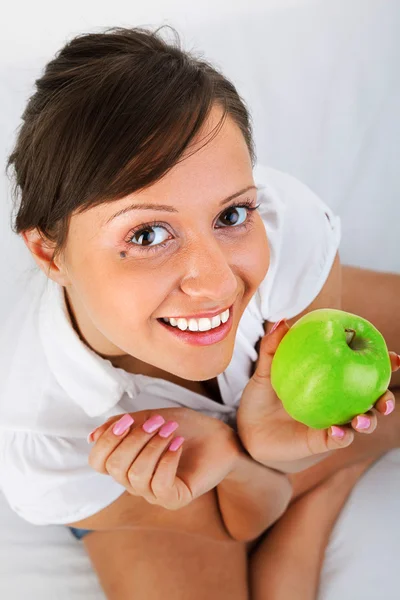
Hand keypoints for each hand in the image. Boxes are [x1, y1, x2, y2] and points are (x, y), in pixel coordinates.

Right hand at [88, 407, 240, 509]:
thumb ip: (122, 426)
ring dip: (153, 447)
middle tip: (157, 422)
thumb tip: (92, 437)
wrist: (220, 436)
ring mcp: (154, 493)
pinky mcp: (175, 499)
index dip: (107, 440)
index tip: (128, 420)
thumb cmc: (184, 427)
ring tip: (171, 431)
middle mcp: (135, 482)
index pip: (97, 462)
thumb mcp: (149, 419)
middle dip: (134, 439)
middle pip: (114, 467)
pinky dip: (167, 460)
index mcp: (126, 463)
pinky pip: (159, 486)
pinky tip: (179, 444)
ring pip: (135, 475)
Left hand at [237, 319, 398, 468]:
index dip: (383, 364)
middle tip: (384, 398)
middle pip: (372, 401)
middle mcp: (339, 403)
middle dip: (386, 400)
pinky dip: (341, 435)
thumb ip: (273, 347)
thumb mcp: (264, 370)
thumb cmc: (261, 396)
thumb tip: (282, 321)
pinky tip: (337, 430)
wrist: (247, 428)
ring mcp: (333, 423)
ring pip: (361, 423)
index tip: (395, 357)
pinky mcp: (321, 441)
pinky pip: (338, 439)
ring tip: (361, 419)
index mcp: (332, 381)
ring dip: (367, 421)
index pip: (361, 370)